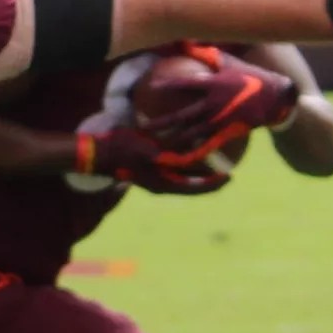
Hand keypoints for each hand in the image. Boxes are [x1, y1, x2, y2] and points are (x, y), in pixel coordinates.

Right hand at [75, 126, 231, 193]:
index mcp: (163, 184)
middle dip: (211, 174)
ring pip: (186, 172)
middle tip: (229, 167)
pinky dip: (188, 156)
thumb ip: (167, 157)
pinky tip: (196, 143)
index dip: (214, 184)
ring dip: (201, 165)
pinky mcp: (154, 164)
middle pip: (194, 182)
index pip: (195, 189)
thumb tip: (185, 158)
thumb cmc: (123, 152)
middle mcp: (164, 181)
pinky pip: (176, 162)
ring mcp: (158, 174)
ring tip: (218, 154)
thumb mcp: (146, 154)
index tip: (230, 178)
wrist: (102, 153)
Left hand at [146, 48, 299, 153]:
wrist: (275, 99)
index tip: (151, 86)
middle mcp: (214, 104)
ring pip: (191, 134)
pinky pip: (207, 144)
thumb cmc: (251, 77)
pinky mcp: (227, 133)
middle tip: (143, 126)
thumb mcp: (231, 63)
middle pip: (182, 115)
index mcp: (214, 84)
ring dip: (173, 140)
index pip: (185, 83)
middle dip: (161, 122)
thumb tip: (189, 43)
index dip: (167, 85)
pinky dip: (194, 151)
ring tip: (156, 145)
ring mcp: (220, 121)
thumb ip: (208, 55)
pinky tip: (181, 158)